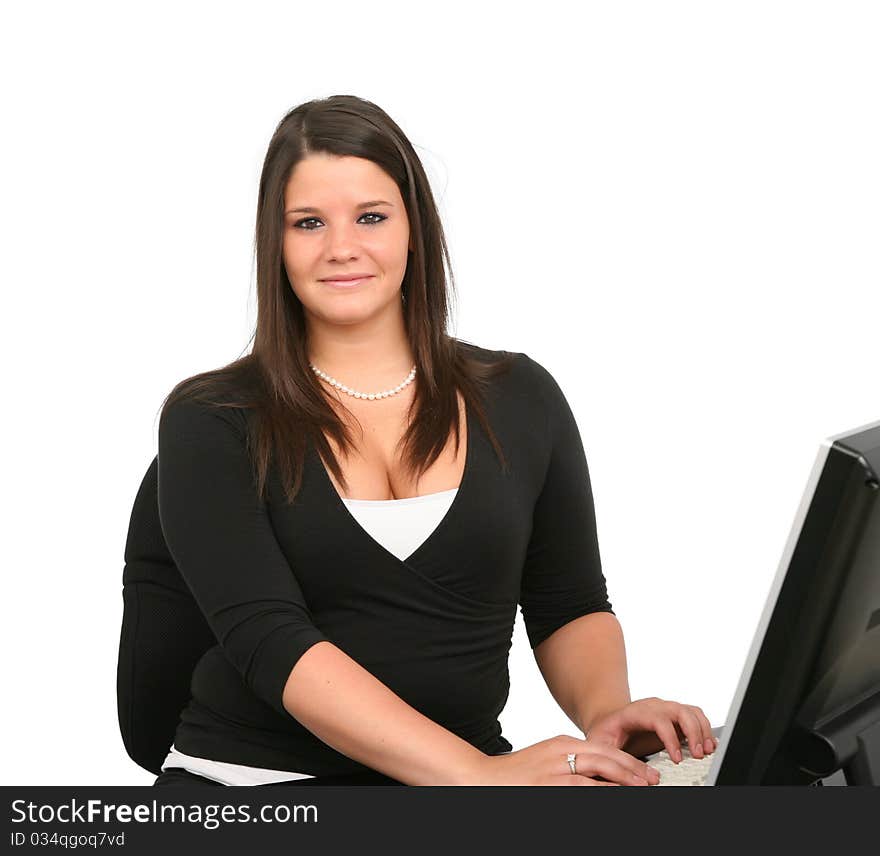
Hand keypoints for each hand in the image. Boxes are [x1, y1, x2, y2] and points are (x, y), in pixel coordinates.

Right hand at [464, 735, 661, 785]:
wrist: (481, 778)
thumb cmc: (513, 775)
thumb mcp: (545, 761)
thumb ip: (570, 765)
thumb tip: (598, 779)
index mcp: (561, 743)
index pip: (602, 748)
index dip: (627, 761)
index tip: (645, 772)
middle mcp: (560, 752)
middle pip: (606, 757)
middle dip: (633, 769)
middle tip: (652, 781)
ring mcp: (554, 769)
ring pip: (598, 771)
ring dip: (623, 781)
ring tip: (642, 789)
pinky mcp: (549, 784)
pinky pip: (582, 788)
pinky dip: (601, 791)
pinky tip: (614, 795)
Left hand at [586, 697, 717, 762]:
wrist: (607, 720)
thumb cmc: (605, 733)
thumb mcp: (600, 744)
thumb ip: (614, 758)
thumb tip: (633, 777)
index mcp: (635, 712)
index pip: (658, 719)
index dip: (670, 738)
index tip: (677, 759)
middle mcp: (653, 707)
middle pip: (679, 711)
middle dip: (693, 732)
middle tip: (698, 755)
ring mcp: (665, 709)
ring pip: (690, 711)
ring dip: (702, 730)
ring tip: (707, 751)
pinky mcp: (674, 716)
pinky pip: (695, 715)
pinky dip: (704, 728)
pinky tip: (707, 745)